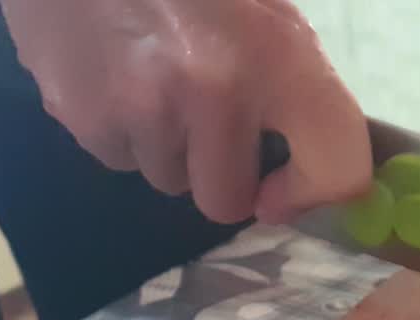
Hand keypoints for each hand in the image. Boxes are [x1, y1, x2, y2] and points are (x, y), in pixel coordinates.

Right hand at [0, 0, 371, 224]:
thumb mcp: (266, 10)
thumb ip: (294, 85)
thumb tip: (305, 172)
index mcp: (280, 52)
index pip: (336, 167)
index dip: (314, 192)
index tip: (283, 190)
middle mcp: (215, 87)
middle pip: (224, 200)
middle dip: (216, 174)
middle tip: (204, 121)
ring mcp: (142, 105)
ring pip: (166, 178)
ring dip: (165, 146)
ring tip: (152, 76)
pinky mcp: (83, 113)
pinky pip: (117, 156)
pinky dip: (120, 129)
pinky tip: (115, 71)